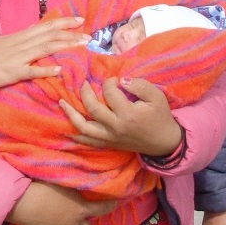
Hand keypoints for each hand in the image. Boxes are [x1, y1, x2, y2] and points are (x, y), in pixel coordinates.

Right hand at [0, 16, 87, 89]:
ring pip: (45, 48)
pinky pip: (31, 70)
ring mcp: (16, 57)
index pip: (45, 26)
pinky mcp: (11, 72)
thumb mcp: (2, 42)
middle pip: (49, 35)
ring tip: (83, 45)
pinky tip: (60, 70)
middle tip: (90, 33)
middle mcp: (20, 44)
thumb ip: (19, 39)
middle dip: (71, 33)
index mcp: (18, 37)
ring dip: (65, 46)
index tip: (80, 19)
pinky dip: (46, 69)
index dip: (63, 22)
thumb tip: (34, 32)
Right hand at [5, 181, 118, 224]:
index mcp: (81, 209)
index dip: (109, 205)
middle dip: (81, 219)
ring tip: (57, 219)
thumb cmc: (43, 188)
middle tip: (72, 212)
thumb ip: (76, 189)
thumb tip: (83, 186)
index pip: (102, 208)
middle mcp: (76, 224)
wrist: (24, 204)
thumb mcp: (63, 183)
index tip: (114, 203)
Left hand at [59, 77, 182, 156]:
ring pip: (84, 127)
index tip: (114, 80)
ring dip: (71, 114)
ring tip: (61, 102)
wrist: (164, 142)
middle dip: (85, 92)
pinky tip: (68, 127)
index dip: (110, 82)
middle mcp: (115, 127)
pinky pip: (88, 141)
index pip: (110, 93)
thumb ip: (139, 85)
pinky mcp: (108, 144)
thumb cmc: (160, 117)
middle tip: (84, 83)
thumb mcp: (157, 97)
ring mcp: (110, 138)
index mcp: (128, 114)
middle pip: (92, 108)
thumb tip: (121, 80)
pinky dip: (76, 135)